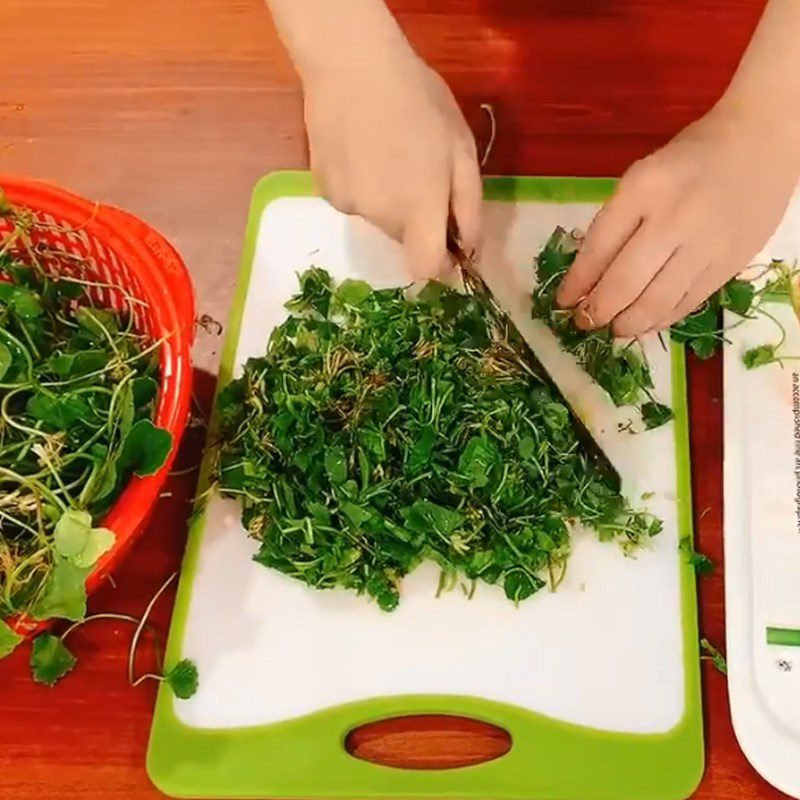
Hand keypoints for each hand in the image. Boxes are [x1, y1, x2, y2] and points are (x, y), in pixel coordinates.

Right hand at [303, 49, 481, 279]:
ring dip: (389, 199)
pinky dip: (362, 186)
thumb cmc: (418, 100)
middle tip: (420, 170)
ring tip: (388, 151)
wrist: (350, 64)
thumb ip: (468, 207)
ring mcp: (348, 206)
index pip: (426, 269)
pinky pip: (353, 201)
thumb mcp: (461, 149)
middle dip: (418, 219)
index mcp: (419, 209)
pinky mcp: (325, 191)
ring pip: (379, 218)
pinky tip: (361, 149)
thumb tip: (468, 249)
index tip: (447, 245)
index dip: (440, 266)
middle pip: (405, 240)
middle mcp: (380, 218)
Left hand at [557, 106, 799, 335]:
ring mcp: (705, 245)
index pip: (599, 248)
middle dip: (598, 311)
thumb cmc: (689, 161)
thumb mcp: (642, 177)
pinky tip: (647, 322)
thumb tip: (588, 279)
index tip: (564, 302)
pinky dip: (661, 319)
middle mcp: (674, 218)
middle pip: (625, 283)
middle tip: (585, 322)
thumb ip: (617, 223)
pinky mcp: (729, 264)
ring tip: (614, 329)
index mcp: (643, 189)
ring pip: (657, 302)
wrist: (759, 144)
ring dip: (628, 324)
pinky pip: (687, 304)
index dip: (577, 283)